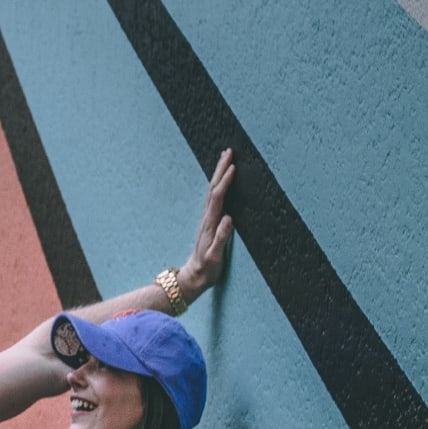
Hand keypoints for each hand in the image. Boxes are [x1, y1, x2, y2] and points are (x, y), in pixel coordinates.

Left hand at [178, 148, 235, 298]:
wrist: (194, 277)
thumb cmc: (207, 269)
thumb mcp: (215, 257)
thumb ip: (221, 238)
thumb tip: (229, 218)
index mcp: (210, 224)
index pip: (218, 197)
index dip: (225, 181)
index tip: (233, 166)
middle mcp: (208, 218)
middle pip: (213, 188)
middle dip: (220, 169)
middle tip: (228, 151)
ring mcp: (208, 219)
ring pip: (213, 191)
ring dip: (219, 174)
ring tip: (226, 158)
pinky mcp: (210, 222)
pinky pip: (215, 198)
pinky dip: (219, 185)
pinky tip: (222, 180)